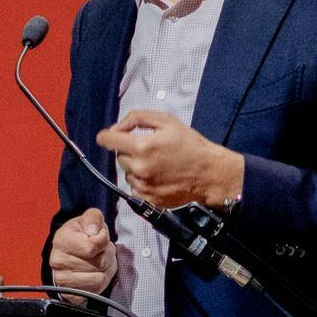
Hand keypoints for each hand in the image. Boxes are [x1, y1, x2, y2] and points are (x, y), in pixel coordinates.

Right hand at [48, 207, 115, 296]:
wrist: (70, 252)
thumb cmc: (81, 235)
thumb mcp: (89, 218)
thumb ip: (93, 218)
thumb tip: (93, 231)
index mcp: (62, 240)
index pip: (92, 246)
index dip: (103, 241)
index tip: (99, 237)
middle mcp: (58, 261)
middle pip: (100, 263)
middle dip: (107, 256)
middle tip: (101, 251)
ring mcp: (62, 280)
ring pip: (100, 279)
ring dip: (106, 270)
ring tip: (99, 262)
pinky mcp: (70, 294)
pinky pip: (95, 292)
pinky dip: (100, 283)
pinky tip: (95, 274)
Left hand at [96, 110, 244, 208]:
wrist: (209, 173)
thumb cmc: (190, 145)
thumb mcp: (166, 120)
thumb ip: (137, 118)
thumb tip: (117, 127)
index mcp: (142, 146)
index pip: (107, 140)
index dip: (107, 135)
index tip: (109, 136)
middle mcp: (139, 168)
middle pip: (118, 156)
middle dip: (129, 150)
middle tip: (149, 148)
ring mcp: (143, 185)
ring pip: (127, 172)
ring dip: (136, 166)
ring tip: (157, 163)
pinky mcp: (149, 198)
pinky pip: (135, 188)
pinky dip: (142, 181)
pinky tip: (158, 176)